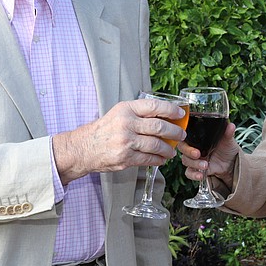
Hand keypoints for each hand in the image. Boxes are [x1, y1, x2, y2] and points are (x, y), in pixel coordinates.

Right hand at [52, 98, 186, 183]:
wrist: (83, 148)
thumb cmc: (104, 130)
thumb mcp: (119, 113)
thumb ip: (139, 113)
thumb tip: (165, 117)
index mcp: (126, 109)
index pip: (154, 106)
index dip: (171, 110)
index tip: (181, 114)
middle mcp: (126, 123)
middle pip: (159, 127)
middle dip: (175, 132)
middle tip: (181, 135)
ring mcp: (126, 141)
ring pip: (156, 145)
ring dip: (168, 149)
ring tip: (172, 150)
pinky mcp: (125, 157)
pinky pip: (148, 158)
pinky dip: (158, 160)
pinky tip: (161, 159)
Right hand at [179, 121, 237, 187]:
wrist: (231, 164)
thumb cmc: (227, 149)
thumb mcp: (228, 140)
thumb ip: (228, 133)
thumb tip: (231, 125)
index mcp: (199, 138)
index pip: (186, 136)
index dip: (186, 138)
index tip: (193, 141)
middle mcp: (194, 148)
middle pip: (182, 148)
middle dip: (189, 152)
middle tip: (198, 154)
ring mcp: (194, 159)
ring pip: (185, 160)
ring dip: (194, 164)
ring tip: (205, 165)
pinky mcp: (196, 169)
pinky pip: (189, 173)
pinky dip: (193, 174)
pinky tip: (200, 175)